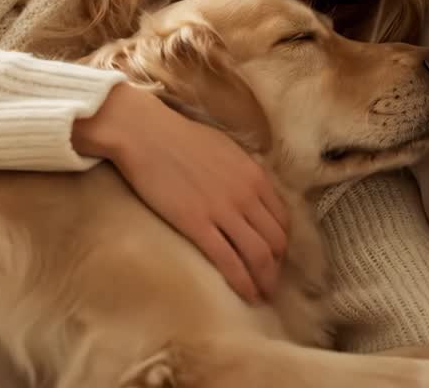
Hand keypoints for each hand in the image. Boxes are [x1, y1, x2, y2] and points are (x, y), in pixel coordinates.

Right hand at [74, 83, 289, 302]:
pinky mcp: (198, 225)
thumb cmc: (180, 137)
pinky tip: (245, 294)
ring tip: (261, 294)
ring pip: (259, 255)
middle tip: (268, 280)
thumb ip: (243, 173)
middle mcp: (247, 195)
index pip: (282, 219)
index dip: (282, 243)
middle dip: (277, 266)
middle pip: (276, 241)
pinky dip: (242, 283)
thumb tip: (251, 192)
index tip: (275, 256)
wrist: (146, 134)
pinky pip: (229, 261)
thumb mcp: (226, 149)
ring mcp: (224, 211)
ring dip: (265, 280)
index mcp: (255, 175)